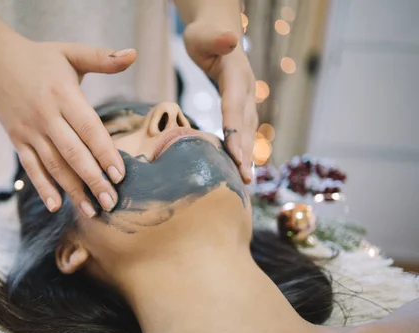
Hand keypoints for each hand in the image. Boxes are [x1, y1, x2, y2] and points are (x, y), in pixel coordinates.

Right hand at [0, 38, 136, 216]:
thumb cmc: (40, 58)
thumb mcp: (71, 53)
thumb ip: (102, 58)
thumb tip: (133, 54)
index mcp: (63, 95)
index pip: (89, 129)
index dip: (105, 153)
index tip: (120, 175)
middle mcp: (46, 116)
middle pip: (73, 154)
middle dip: (93, 180)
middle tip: (112, 202)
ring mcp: (29, 131)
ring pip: (53, 166)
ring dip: (73, 190)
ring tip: (92, 210)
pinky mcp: (17, 140)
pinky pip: (31, 168)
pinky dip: (43, 187)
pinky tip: (56, 206)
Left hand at [183, 22, 257, 183]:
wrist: (217, 31)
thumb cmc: (204, 34)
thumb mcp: (205, 34)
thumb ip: (217, 39)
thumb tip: (231, 40)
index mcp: (237, 77)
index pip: (235, 109)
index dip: (236, 133)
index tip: (236, 157)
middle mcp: (246, 90)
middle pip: (245, 126)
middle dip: (246, 153)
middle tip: (245, 179)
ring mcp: (246, 99)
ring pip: (247, 131)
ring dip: (247, 155)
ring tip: (245, 180)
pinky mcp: (241, 105)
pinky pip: (242, 131)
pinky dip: (242, 149)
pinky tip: (239, 166)